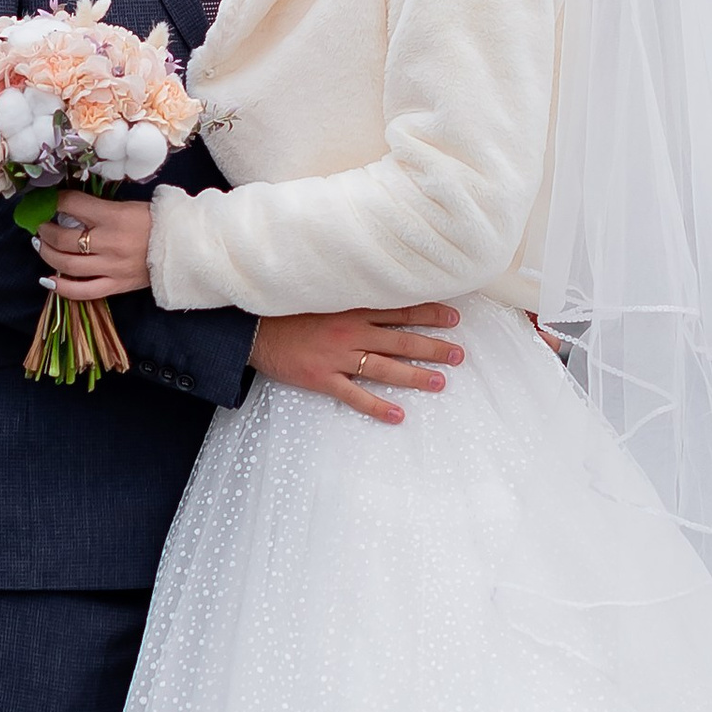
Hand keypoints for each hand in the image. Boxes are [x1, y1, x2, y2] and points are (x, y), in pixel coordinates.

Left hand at [35, 191, 151, 302]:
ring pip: (67, 265)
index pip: (73, 204)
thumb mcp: (128, 206)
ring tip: (42, 245)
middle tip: (40, 225)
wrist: (184, 246)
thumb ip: (99, 209)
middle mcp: (109, 243)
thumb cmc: (156, 222)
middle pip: (63, 238)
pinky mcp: (116, 285)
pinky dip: (62, 287)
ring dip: (47, 254)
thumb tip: (69, 209)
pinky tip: (49, 280)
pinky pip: (83, 291)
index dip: (54, 201)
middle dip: (45, 230)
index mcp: (113, 217)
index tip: (48, 201)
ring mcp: (111, 267)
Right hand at [251, 305, 461, 424]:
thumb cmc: (287, 310)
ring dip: (415, 376)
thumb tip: (382, 297)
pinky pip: (354, 395)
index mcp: (352, 309)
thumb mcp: (323, 295)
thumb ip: (351, 298)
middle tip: (458, 354)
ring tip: (440, 382)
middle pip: (401, 340)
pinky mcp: (322, 378)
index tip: (454, 317)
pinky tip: (397, 415)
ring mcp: (337, 356)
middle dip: (433, 347)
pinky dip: (377, 406)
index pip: (400, 310)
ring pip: (384, 367)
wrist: (253, 328)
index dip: (429, 313)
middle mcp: (351, 331)